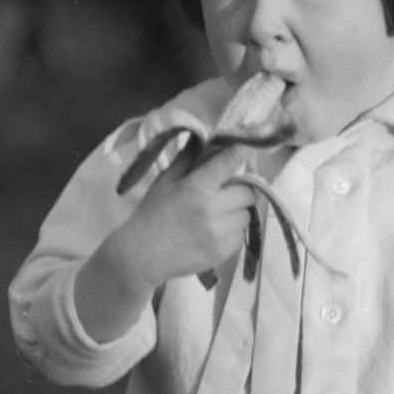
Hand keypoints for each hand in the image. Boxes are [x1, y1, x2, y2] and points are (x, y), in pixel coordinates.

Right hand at [119, 142, 255, 286]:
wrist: (140, 254)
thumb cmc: (152, 213)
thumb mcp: (166, 180)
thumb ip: (188, 159)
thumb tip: (205, 139)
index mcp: (197, 186)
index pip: (228, 161)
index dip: (244, 149)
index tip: (253, 142)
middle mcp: (212, 208)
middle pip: (247, 192)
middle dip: (238, 190)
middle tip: (224, 194)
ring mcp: (218, 233)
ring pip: (246, 215)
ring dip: (236, 212)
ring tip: (217, 216)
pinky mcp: (222, 252)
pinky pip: (240, 235)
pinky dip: (232, 232)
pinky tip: (214, 233)